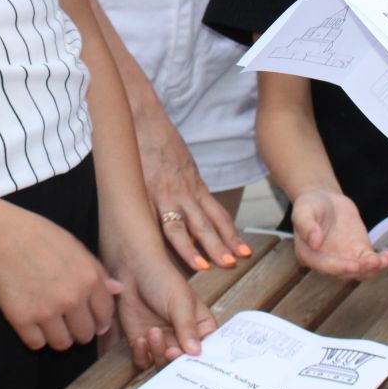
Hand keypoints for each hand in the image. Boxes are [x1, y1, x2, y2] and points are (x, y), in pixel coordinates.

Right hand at [0, 206, 121, 351]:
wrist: (2, 237)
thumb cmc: (40, 238)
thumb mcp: (76, 248)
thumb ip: (98, 272)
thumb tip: (117, 290)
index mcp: (89, 279)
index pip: (105, 316)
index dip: (97, 319)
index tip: (88, 318)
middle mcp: (72, 299)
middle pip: (85, 335)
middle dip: (77, 329)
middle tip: (65, 319)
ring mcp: (47, 311)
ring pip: (62, 344)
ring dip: (57, 336)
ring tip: (48, 321)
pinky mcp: (23, 320)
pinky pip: (36, 344)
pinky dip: (34, 337)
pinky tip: (31, 320)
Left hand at [110, 248, 216, 368]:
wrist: (132, 270)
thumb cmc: (162, 280)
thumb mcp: (180, 302)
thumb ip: (187, 327)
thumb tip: (196, 352)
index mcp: (201, 327)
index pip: (209, 351)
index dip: (203, 360)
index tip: (194, 359)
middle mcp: (183, 339)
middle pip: (185, 363)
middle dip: (177, 360)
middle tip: (171, 351)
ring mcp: (163, 342)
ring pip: (164, 364)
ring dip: (158, 354)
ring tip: (153, 333)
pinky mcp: (143, 344)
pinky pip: (144, 361)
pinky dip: (142, 355)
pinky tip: (140, 340)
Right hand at [138, 111, 248, 270]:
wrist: (143, 121)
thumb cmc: (160, 141)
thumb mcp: (183, 163)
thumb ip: (188, 185)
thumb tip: (192, 205)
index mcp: (195, 186)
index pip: (218, 216)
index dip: (231, 235)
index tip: (244, 252)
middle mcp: (185, 193)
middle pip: (206, 224)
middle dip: (221, 245)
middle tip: (233, 263)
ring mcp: (166, 194)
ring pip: (185, 227)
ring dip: (196, 248)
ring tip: (205, 267)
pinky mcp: (147, 193)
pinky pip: (159, 220)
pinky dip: (167, 238)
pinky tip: (168, 254)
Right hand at [289, 189, 387, 279]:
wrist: (325, 200)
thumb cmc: (310, 205)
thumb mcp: (303, 211)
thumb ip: (307, 226)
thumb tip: (315, 243)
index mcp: (310, 255)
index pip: (325, 266)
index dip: (340, 268)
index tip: (354, 265)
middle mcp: (328, 261)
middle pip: (345, 272)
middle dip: (360, 269)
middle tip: (373, 261)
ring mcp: (345, 258)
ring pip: (360, 271)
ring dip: (373, 269)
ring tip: (384, 260)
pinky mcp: (359, 251)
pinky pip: (371, 262)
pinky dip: (381, 262)